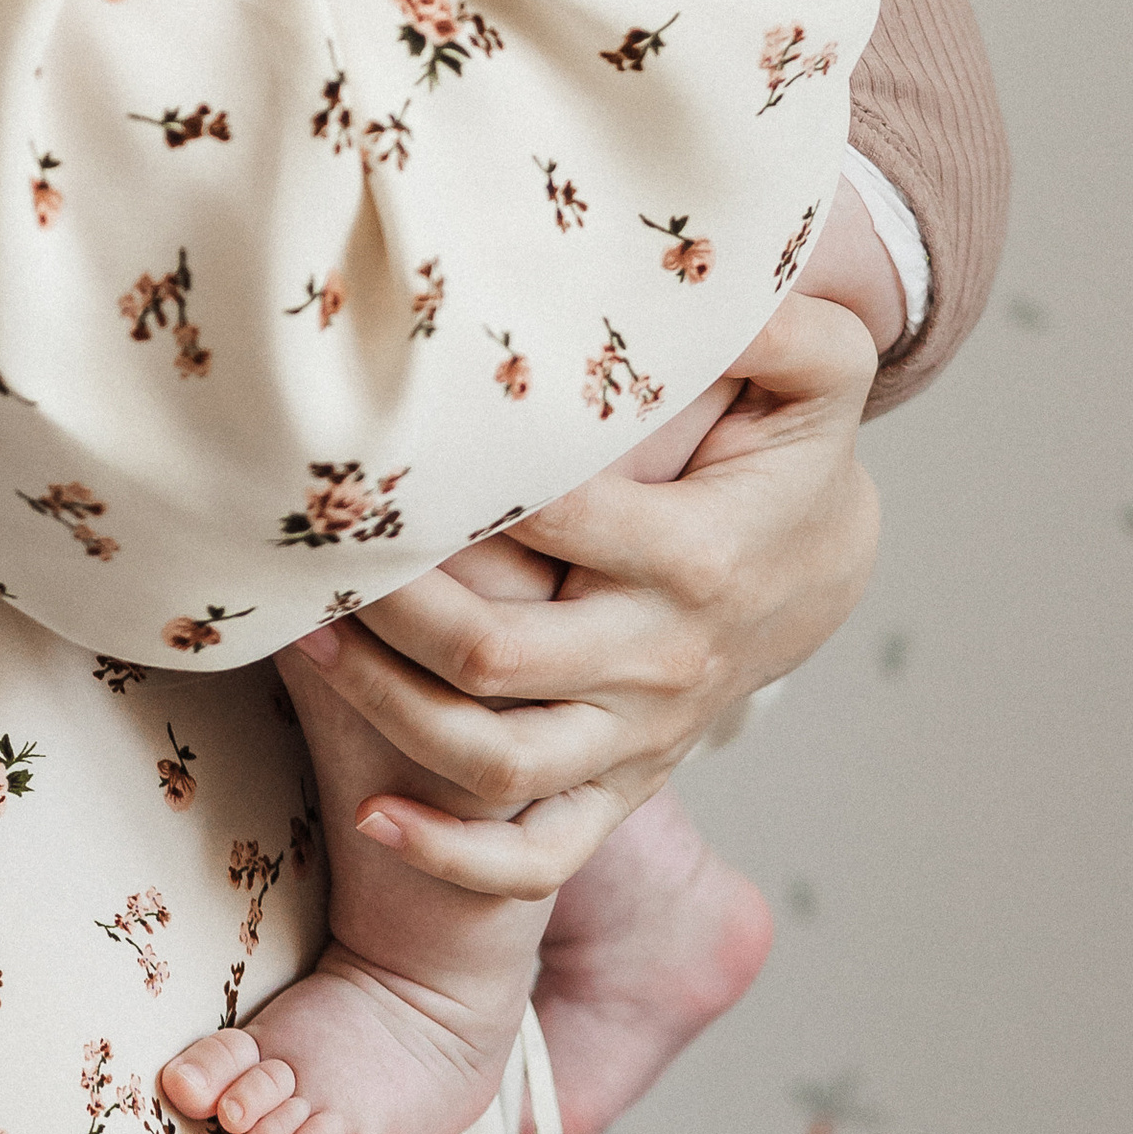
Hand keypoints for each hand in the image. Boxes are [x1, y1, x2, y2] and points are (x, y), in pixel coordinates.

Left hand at [284, 292, 878, 897]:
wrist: (826, 569)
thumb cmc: (793, 452)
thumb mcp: (818, 370)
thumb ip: (775, 319)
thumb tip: (710, 278)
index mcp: (694, 557)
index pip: (556, 525)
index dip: (465, 491)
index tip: (382, 454)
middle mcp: (661, 659)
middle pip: (498, 655)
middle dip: (390, 608)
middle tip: (313, 547)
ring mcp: (640, 735)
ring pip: (498, 761)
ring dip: (388, 713)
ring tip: (306, 640)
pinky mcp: (623, 783)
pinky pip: (538, 855)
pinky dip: (456, 853)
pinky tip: (375, 817)